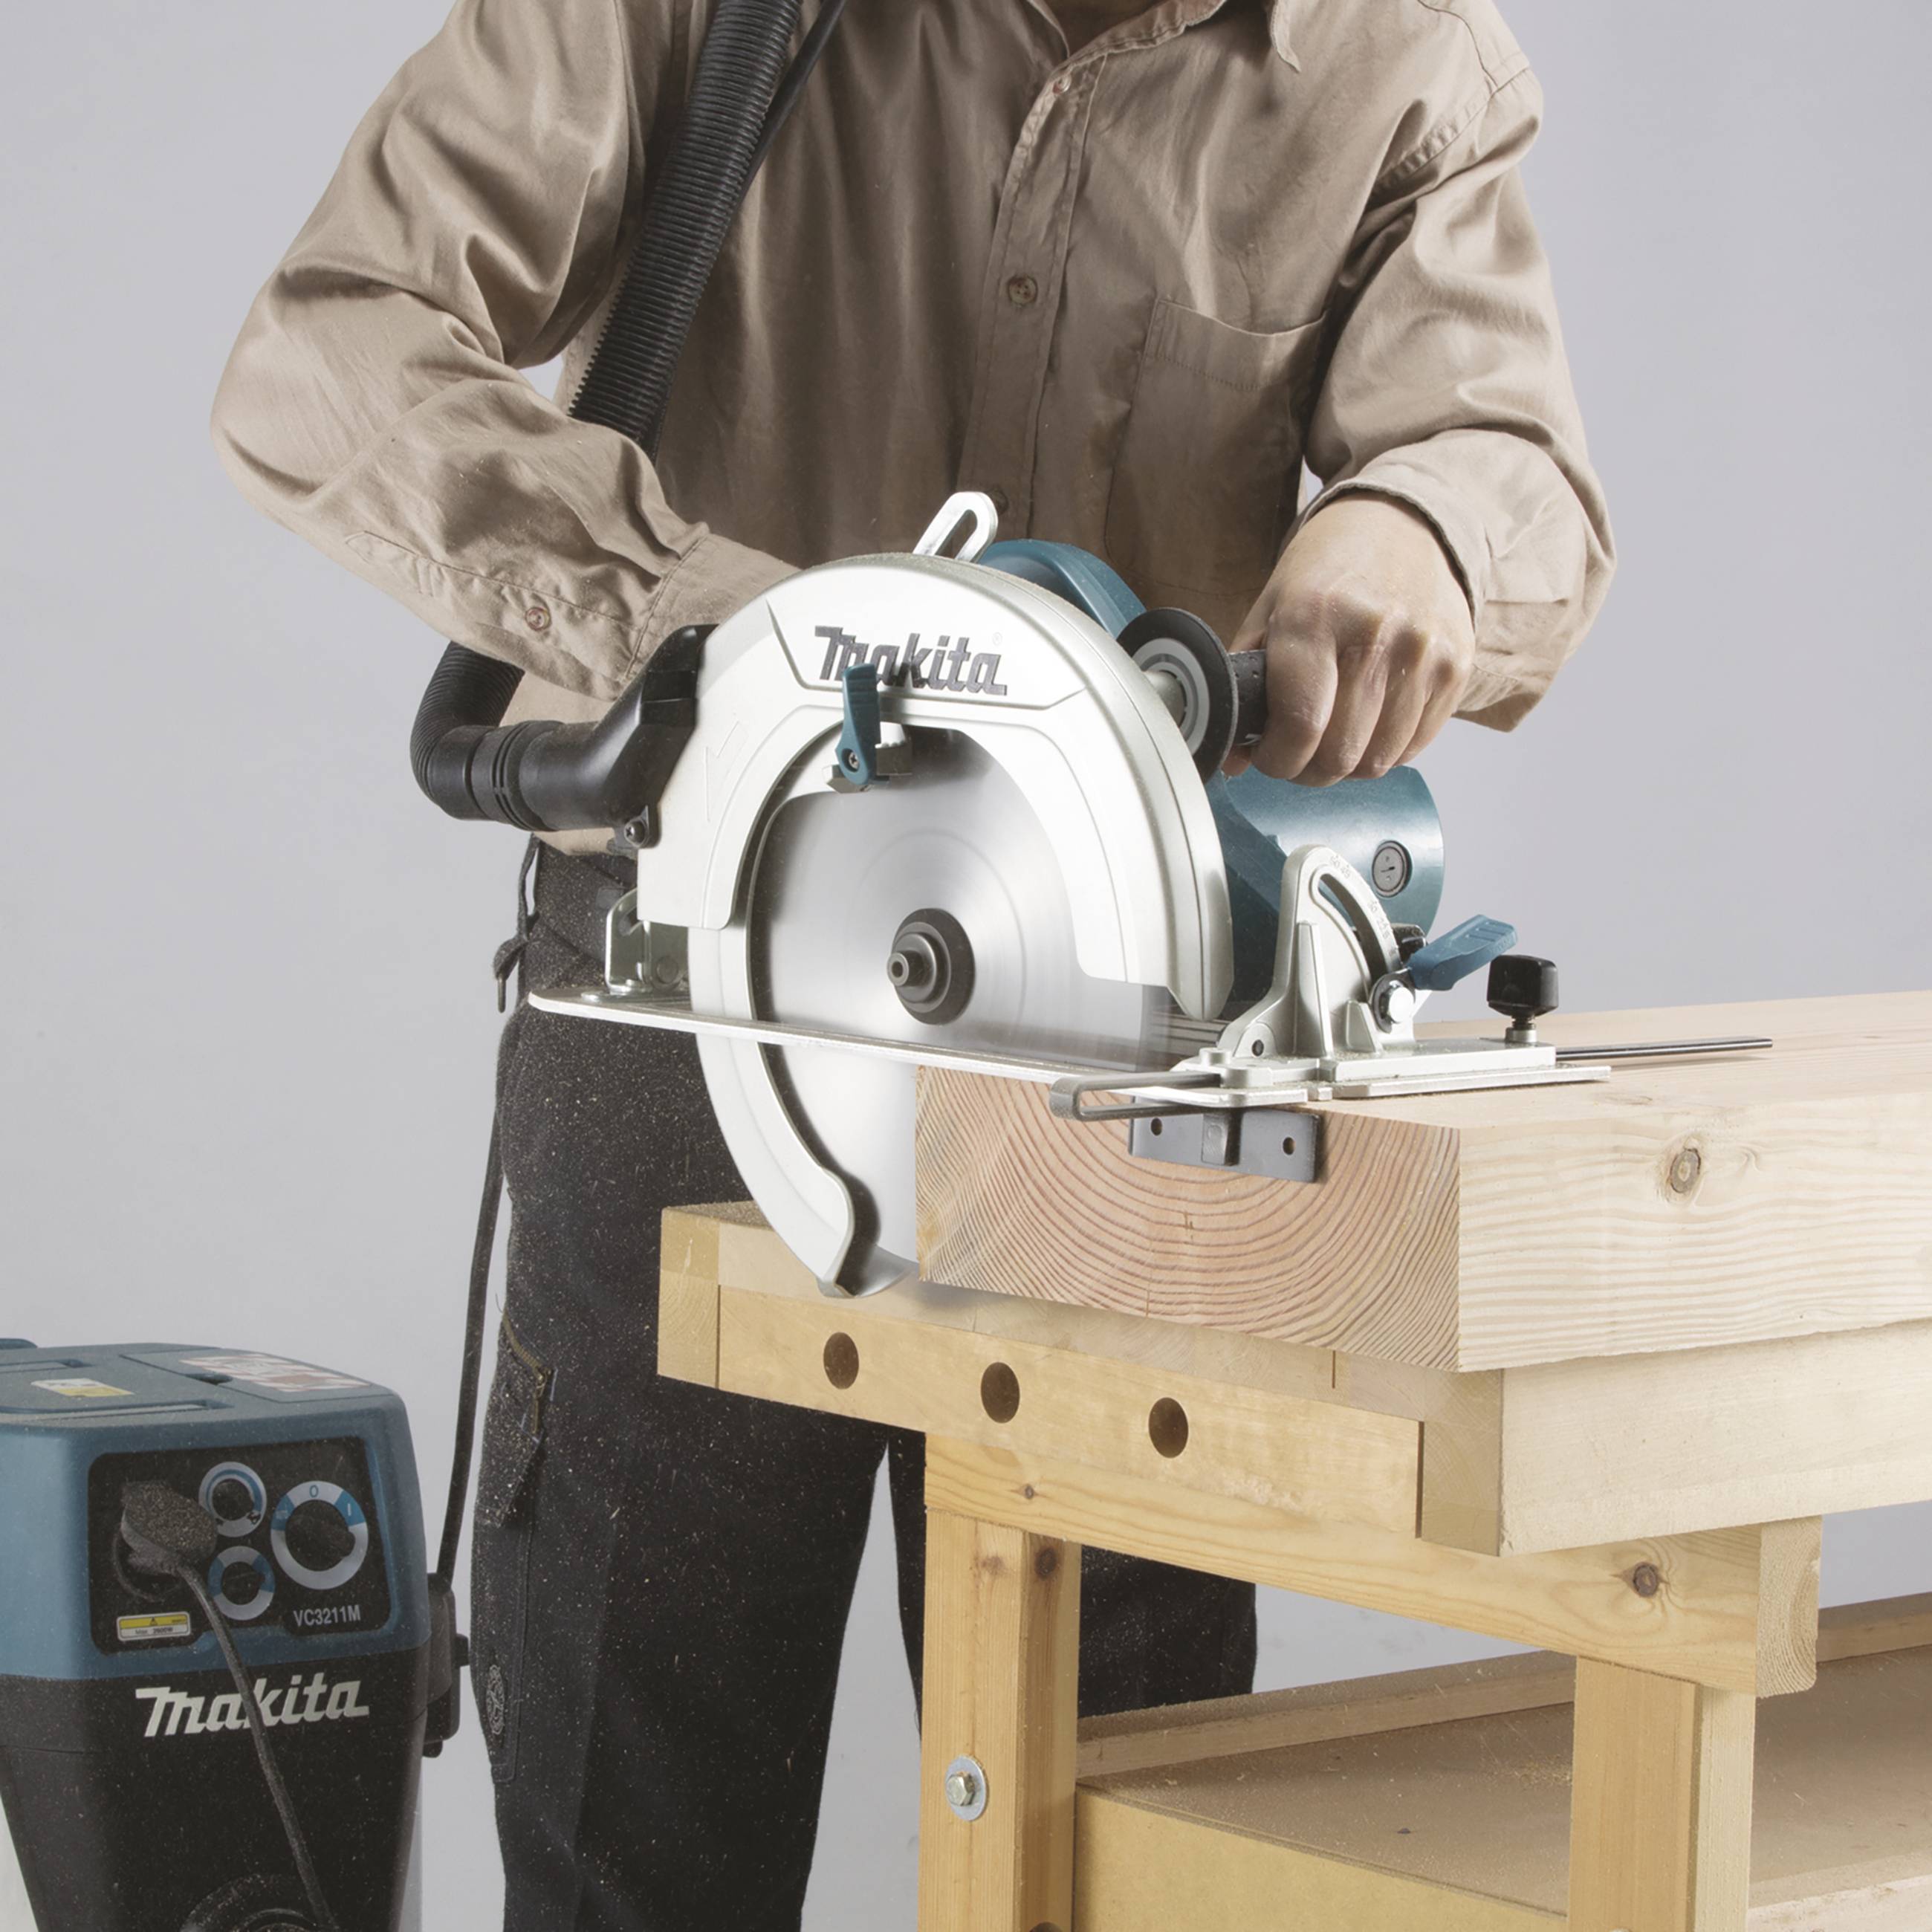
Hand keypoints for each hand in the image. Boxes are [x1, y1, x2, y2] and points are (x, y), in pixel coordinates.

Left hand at [1229, 496, 1474, 784]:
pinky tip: (1367, 724)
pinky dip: (1385, 751)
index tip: (1266, 754)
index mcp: (1314, 616)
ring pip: (1378, 761)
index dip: (1276, 759)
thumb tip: (1233, 759)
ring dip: (1346, 766)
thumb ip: (1247, 684)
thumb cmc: (1330, 570)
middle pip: (1340, 755)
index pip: (1300, 726)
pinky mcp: (1456, 668)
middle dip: (1306, 769)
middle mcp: (1375, 635)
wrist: (1406, 524)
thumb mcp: (1271, 608)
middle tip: (1295, 752)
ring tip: (1330, 738)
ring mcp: (1423, 653)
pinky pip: (1414, 746)